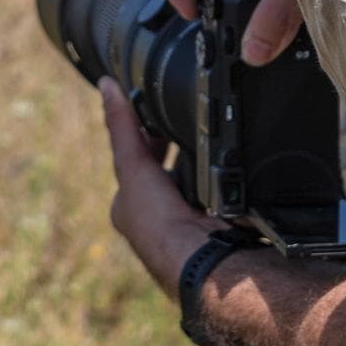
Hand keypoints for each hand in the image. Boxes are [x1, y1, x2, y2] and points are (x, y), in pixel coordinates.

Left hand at [97, 77, 214, 293]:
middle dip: (180, 153)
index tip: (165, 113)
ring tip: (220, 144)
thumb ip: (121, 125)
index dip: (150, 137)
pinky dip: (228, 186)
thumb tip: (106, 84)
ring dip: (207, 170)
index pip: (138, 163)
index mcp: (131, 207)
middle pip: (168, 175)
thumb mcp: (132, 165)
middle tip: (194, 125)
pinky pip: (223, 199)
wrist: (199, 261)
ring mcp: (187, 229)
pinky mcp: (216, 232)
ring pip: (196, 187)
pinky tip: (239, 174)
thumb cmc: (158, 220)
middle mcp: (156, 222)